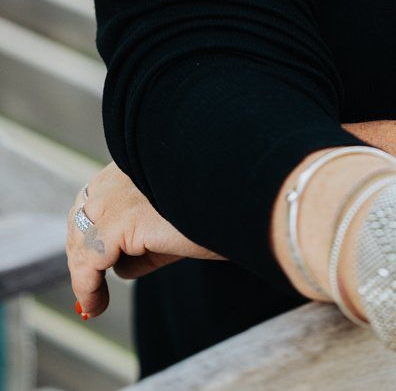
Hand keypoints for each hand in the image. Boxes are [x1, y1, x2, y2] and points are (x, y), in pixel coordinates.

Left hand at [66, 163, 224, 318]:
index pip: (96, 196)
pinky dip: (88, 288)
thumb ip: (145, 236)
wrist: (248, 195)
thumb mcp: (174, 218)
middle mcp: (119, 172)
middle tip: (92, 289)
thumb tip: (121, 268)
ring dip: (85, 275)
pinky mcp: (119, 221)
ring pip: (83, 241)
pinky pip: (89, 263)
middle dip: (83, 253)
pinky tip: (96, 303)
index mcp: (135, 158)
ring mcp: (115, 194)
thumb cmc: (223, 204)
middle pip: (81, 218)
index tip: (94, 262)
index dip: (91, 230)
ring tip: (94, 303)